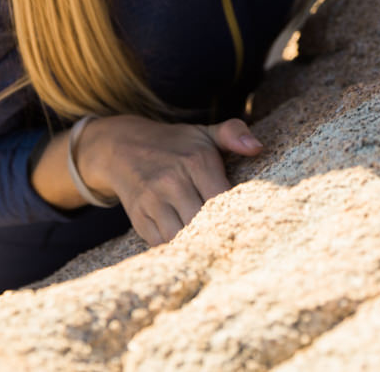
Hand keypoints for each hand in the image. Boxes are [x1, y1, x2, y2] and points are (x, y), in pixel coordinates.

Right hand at [78, 114, 261, 245]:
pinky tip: (186, 242)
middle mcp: (172, 181)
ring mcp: (152, 200)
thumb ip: (233, 134)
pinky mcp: (138, 217)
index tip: (246, 222)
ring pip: (182, 237)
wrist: (121, 147)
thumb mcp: (203, 133)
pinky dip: (176, 247)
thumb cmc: (174, 144)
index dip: (237, 213)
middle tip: (231, 238)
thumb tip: (258, 147)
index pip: (223, 198)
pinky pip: (162, 243)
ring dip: (197, 243)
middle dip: (218, 232)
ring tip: (210, 243)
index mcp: (196, 160)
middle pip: (204, 222)